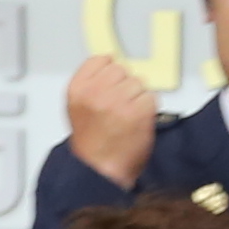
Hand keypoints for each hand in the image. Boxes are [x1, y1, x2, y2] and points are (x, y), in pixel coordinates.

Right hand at [61, 48, 161, 186]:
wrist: (99, 168)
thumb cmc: (91, 143)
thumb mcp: (77, 107)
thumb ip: (91, 85)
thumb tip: (112, 65)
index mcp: (78, 89)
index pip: (101, 59)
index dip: (110, 70)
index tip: (112, 80)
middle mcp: (96, 92)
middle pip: (122, 68)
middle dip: (125, 84)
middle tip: (120, 104)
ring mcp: (117, 101)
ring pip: (139, 82)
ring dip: (138, 96)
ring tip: (128, 115)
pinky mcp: (138, 111)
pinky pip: (151, 97)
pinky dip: (149, 108)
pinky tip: (138, 120)